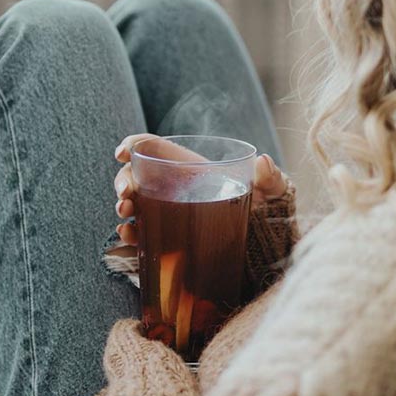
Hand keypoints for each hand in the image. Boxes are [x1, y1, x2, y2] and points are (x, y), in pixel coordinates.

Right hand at [112, 133, 287, 246]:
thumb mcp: (272, 193)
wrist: (269, 250)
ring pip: (135, 205)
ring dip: (124, 207)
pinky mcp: (170, 239)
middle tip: (125, 195)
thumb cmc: (268, 213)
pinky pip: (144, 235)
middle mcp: (175, 188)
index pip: (155, 148)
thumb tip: (263, 161)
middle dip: (124, 181)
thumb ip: (270, 178)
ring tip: (125, 214)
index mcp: (192, 168)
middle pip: (138, 176)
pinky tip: (130, 235)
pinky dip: (131, 235)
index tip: (123, 153)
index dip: (135, 145)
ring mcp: (170, 214)